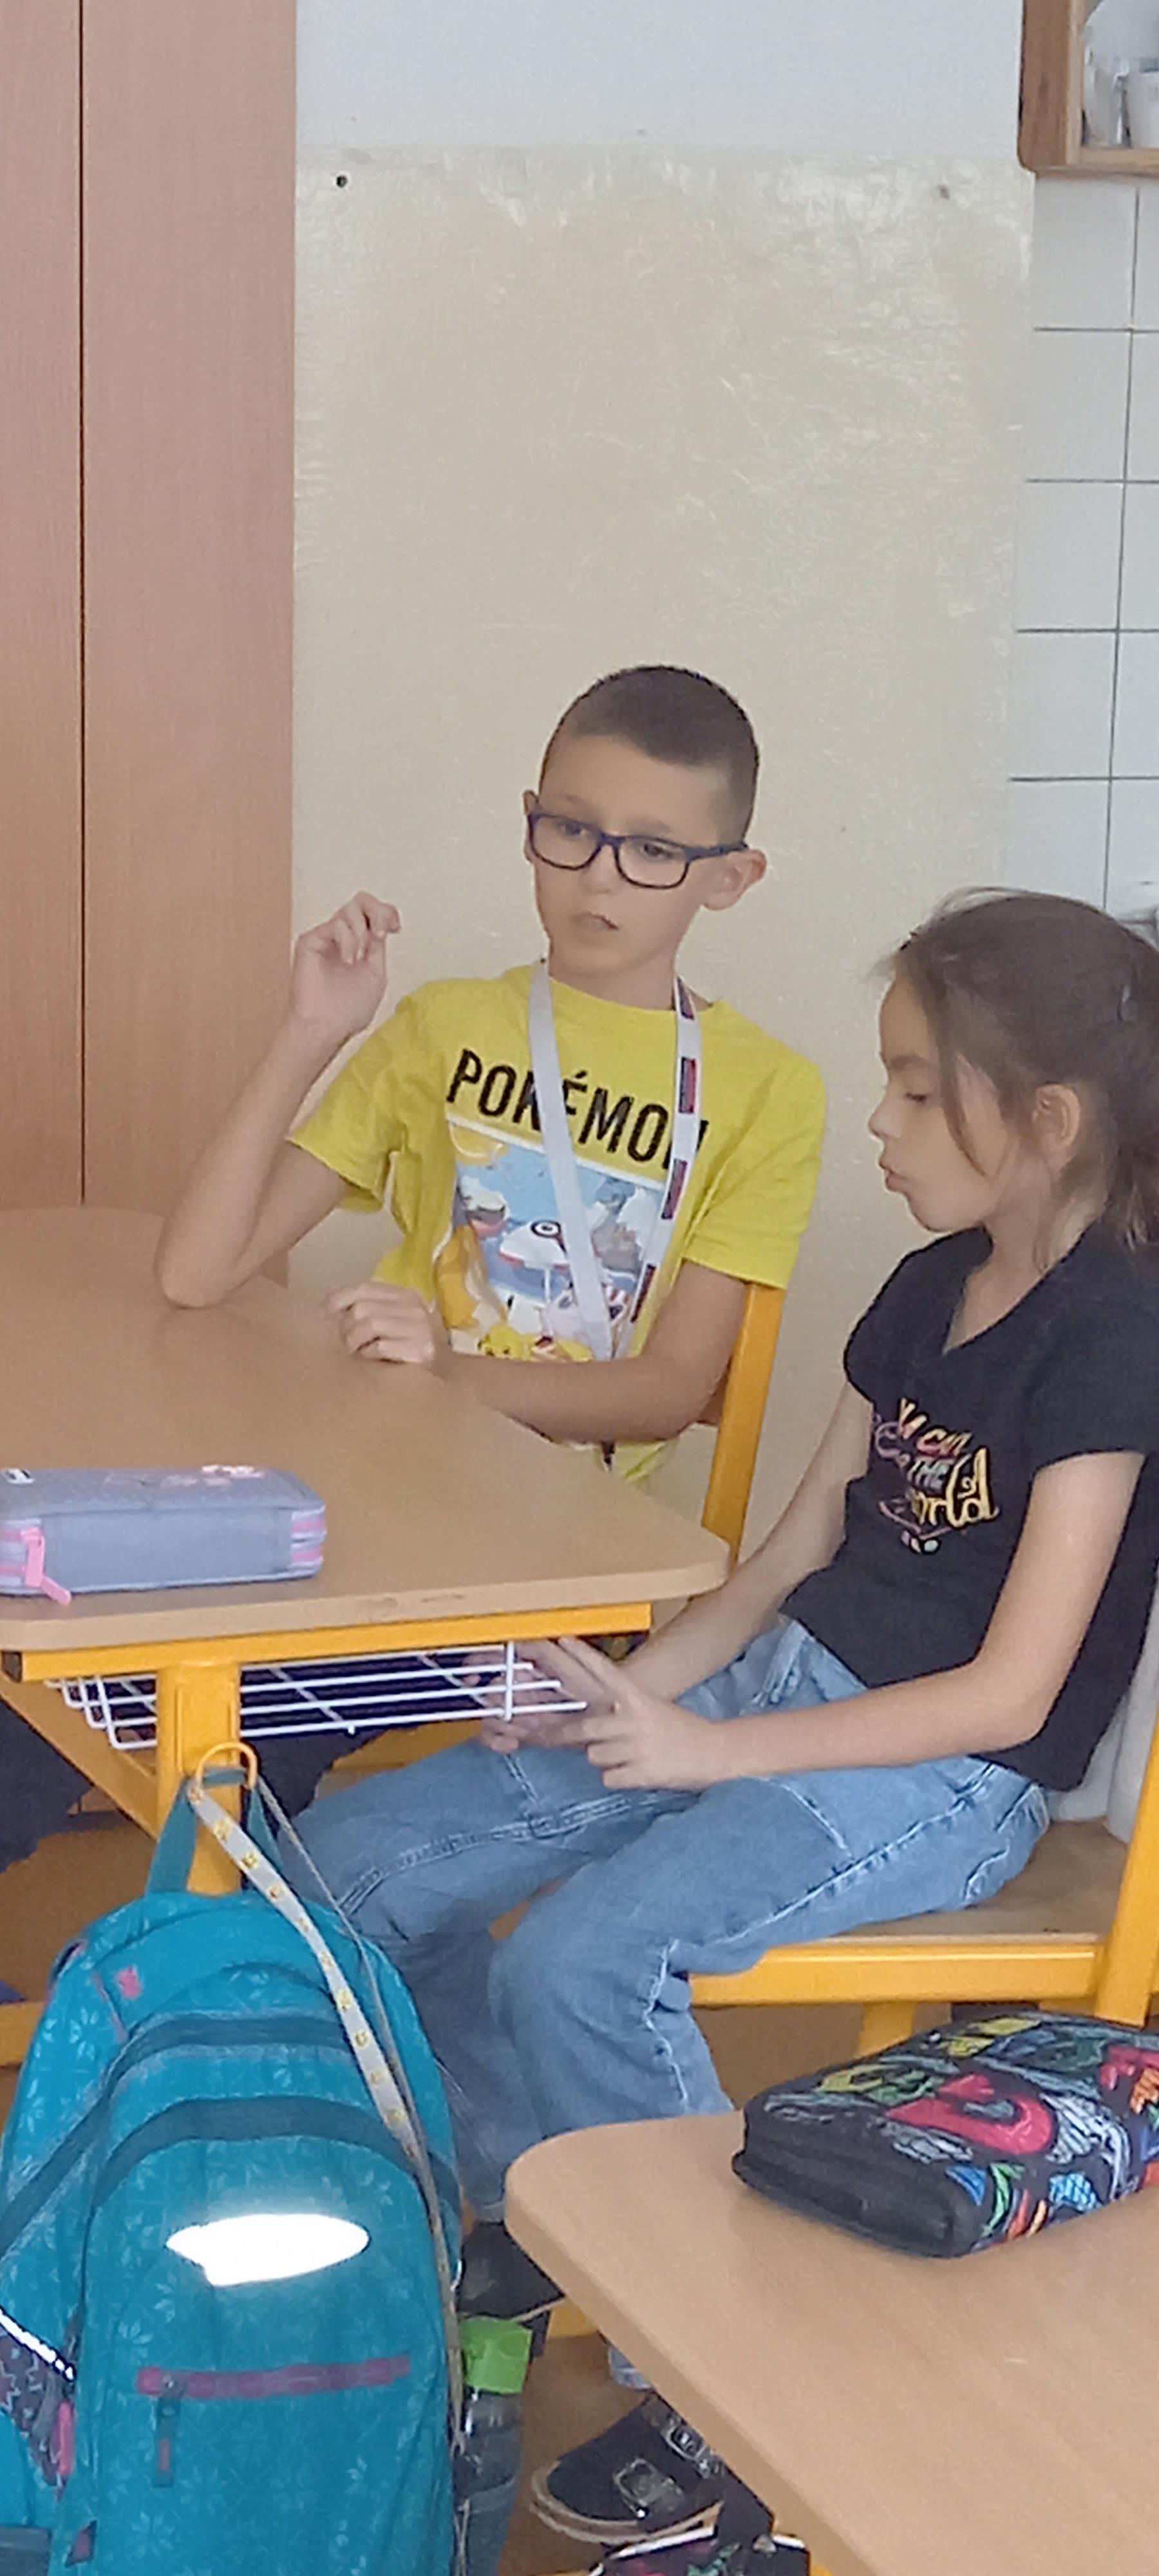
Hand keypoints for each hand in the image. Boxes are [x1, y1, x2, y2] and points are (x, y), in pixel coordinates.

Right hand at [288, 894, 398, 1052]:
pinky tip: (348, 960)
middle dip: (377, 912)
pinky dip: (348, 941)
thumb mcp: (376, 975)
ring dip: (361, 933)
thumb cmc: (348, 1011)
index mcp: (361, 944)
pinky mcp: (311, 941)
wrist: (327, 1027)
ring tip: (359, 958)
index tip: (395, 928)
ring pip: (349, 909)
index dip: (388, 913)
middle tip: (380, 933)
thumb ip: (377, 949)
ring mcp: (327, 938)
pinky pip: (335, 925)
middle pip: (362, 901)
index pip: (375, 913)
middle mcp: (344, 937)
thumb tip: (379, 926)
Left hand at [328, 1282, 449, 1370]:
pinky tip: (371, 1359)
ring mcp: (421, 1328)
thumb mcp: (386, 1321)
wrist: (442, 1374)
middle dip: (345, 1329)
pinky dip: (369, 1355)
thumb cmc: (404, 1347)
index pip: (363, 1288)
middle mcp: (415, 1308)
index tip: (324, 1316)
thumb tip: (326, 1305)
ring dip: (355, 1343)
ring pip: (370, 1325)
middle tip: (345, 1344)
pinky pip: (380, 1346)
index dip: (338, 1301)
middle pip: (362, 1309)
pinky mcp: (421, 1350)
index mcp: (404, 1295)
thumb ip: (364, 1308)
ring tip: (356, 1352)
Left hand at [503, 1637, 726, 1789]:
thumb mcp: (654, 1708)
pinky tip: (634, 1772)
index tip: (564, 1639)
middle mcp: (636, 1721)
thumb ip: (624, 1709)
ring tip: (625, 1756)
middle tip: (562, 1736)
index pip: (606, 1673)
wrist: (716, 1752)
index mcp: (639, 1700)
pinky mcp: (643, 1773)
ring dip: (603, 1759)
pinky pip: (609, 1778)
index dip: (583, 1656)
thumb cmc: (683, 1730)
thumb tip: (593, 1717)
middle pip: (586, 1728)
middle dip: (570, 1735)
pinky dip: (617, 1779)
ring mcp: (639, 1748)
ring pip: (594, 1756)